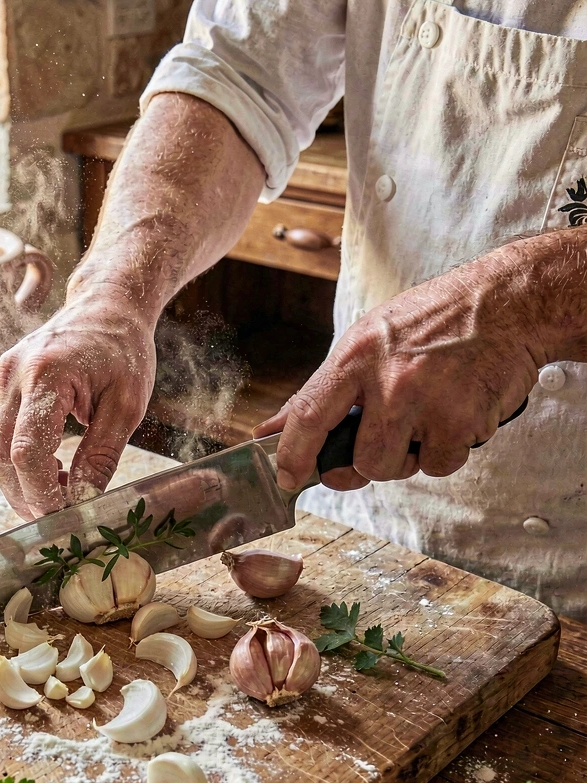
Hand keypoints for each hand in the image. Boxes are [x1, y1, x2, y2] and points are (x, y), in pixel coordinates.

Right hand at [0, 292, 156, 518]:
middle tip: (58, 517)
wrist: (106, 307)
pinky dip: (20, 460)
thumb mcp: (127, 406)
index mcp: (46, 375)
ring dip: (22, 481)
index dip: (40, 491)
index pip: (26, 450)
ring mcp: (0, 378)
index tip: (63, 515)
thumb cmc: (123, 351)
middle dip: (25, 495)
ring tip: (62, 492)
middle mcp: (12, 374)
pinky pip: (0, 434)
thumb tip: (83, 501)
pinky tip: (53, 467)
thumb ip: (102, 454)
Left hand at [253, 253, 546, 491]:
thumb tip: (271, 430)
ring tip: (426, 416)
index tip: (286, 479)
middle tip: (386, 440)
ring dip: (410, 457)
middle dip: (369, 463)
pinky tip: (458, 413)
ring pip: (398, 467)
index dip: (291, 455)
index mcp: (355, 356)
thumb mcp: (366, 341)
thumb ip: (320, 392)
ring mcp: (427, 400)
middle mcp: (388, 379)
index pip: (308, 415)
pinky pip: (442, 464)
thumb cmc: (434, 321)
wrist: (510, 303)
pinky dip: (449, 449)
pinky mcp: (464, 418)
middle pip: (360, 460)